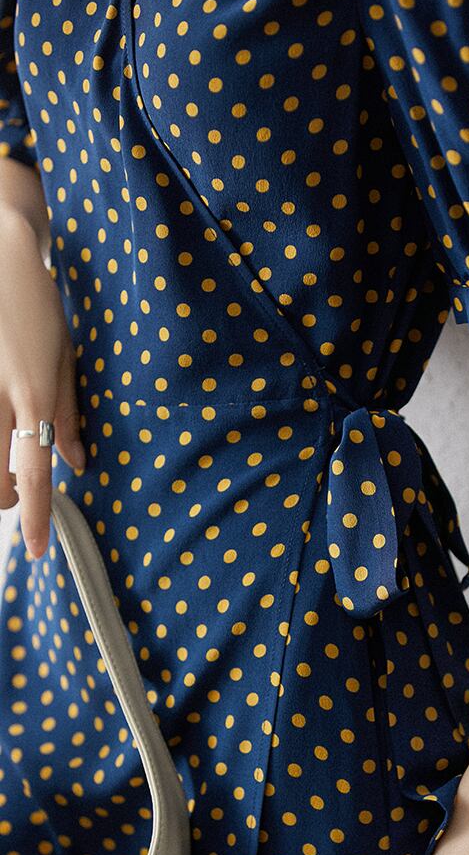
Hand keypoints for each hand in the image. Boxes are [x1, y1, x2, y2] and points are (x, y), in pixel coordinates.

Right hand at [0, 211, 84, 557]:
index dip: (38, 517)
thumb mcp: (64, 359)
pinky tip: (3, 431)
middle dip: (10, 499)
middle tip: (24, 492)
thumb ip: (68, 416)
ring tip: (10, 466)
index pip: (36, 474)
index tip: (40, 550)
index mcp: (34, 398)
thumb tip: (76, 465)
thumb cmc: (38, 305)